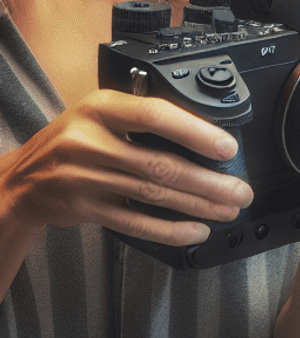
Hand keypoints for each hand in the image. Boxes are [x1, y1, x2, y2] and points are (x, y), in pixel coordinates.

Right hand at [0, 90, 253, 245]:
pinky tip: (195, 229)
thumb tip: (206, 132)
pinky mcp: (84, 210)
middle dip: (208, 181)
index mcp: (100, 108)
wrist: (22, 179)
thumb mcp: (101, 113)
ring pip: (153, 194)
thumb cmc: (74, 139)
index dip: (195, 132)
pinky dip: (169, 228)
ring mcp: (84, 179)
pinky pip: (134, 222)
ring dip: (198, 204)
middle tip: (240, 190)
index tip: (227, 147)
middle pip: (160, 164)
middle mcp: (89, 142)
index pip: (154, 115)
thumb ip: (142, 117)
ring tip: (228, 208)